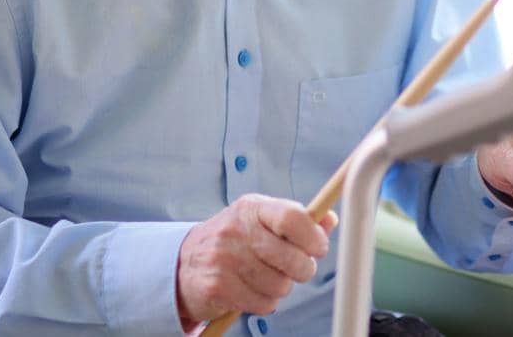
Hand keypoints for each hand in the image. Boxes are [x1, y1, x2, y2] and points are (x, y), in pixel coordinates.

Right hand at [175, 194, 337, 321]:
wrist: (184, 263)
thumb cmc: (233, 241)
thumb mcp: (261, 221)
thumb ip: (297, 220)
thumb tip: (329, 219)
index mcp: (252, 208)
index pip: (292, 217)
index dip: (313, 236)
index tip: (318, 247)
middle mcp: (236, 230)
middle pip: (292, 258)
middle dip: (302, 269)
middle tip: (295, 269)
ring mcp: (224, 258)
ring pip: (280, 285)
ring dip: (280, 288)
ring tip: (266, 278)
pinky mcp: (217, 286)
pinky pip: (263, 304)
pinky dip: (265, 303)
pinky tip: (252, 291)